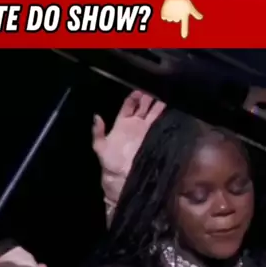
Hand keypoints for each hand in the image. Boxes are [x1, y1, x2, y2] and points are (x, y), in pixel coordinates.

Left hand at [92, 90, 165, 206]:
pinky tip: (169, 108)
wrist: (126, 177)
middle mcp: (136, 126)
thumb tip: (96, 117)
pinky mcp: (156, 137)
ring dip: (158, 104)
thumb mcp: (100, 147)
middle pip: (143, 106)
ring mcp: (146, 131)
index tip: (139, 90)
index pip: (129, 106)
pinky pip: (161, 123)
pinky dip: (164, 115)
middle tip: (153, 89)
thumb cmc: (112, 164)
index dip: (133, 97)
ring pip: (154, 113)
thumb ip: (97, 132)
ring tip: (163, 95)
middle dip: (148, 97)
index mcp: (123, 124)